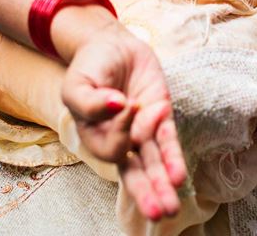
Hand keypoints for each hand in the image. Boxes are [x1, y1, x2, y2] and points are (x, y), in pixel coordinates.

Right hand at [57, 16, 186, 221]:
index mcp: (95, 136)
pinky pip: (169, 141)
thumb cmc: (90, 67)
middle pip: (134, 172)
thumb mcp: (77, 83)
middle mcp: (119, 139)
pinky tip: (179, 176)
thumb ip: (89, 102)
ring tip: (172, 207)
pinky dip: (174, 157)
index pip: (111, 149)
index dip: (121, 132)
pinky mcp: (161, 115)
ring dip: (164, 183)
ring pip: (154, 163)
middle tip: (158, 213)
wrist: (111, 43)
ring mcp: (142, 129)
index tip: (126, 103)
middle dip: (147, 192)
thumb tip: (116, 107)